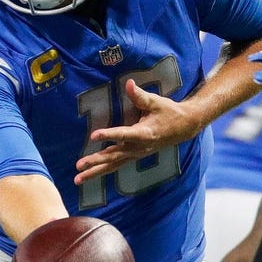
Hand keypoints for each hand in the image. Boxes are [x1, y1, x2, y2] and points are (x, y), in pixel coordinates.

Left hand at [75, 80, 199, 183]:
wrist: (183, 128)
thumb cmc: (168, 112)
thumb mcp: (156, 102)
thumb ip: (139, 95)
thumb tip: (129, 83)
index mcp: (144, 133)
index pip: (124, 134)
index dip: (109, 135)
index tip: (94, 135)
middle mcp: (138, 147)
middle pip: (114, 156)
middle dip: (96, 161)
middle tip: (79, 165)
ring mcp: (136, 154)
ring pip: (113, 165)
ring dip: (95, 172)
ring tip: (78, 178)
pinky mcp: (134, 156)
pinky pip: (116, 165)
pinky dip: (103, 170)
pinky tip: (89, 175)